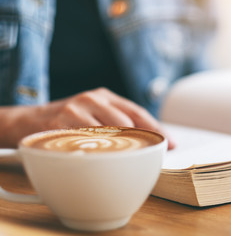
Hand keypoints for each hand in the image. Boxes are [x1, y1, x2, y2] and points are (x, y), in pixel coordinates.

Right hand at [0, 88, 174, 148]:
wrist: (30, 120)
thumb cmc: (69, 121)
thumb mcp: (94, 115)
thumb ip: (116, 125)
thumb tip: (146, 144)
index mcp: (106, 96)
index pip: (138, 112)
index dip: (157, 129)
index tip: (170, 144)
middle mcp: (94, 98)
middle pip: (129, 122)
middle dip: (143, 142)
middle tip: (152, 157)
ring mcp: (77, 109)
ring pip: (110, 133)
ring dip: (122, 150)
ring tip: (128, 163)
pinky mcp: (61, 122)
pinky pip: (87, 142)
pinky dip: (98, 154)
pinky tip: (102, 161)